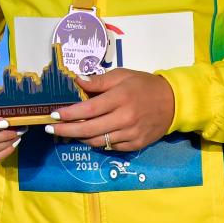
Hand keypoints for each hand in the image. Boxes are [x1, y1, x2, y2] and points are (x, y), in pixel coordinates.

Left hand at [45, 70, 174, 150]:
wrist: (173, 102)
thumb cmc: (143, 85)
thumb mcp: (122, 75)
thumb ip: (99, 81)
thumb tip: (77, 81)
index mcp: (120, 98)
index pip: (88, 109)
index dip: (69, 114)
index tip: (54, 115)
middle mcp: (124, 118)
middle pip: (88, 129)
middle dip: (66, 130)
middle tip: (50, 128)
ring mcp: (130, 134)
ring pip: (97, 141)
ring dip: (79, 137)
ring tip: (66, 132)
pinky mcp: (135, 145)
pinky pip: (109, 147)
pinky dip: (96, 142)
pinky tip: (87, 136)